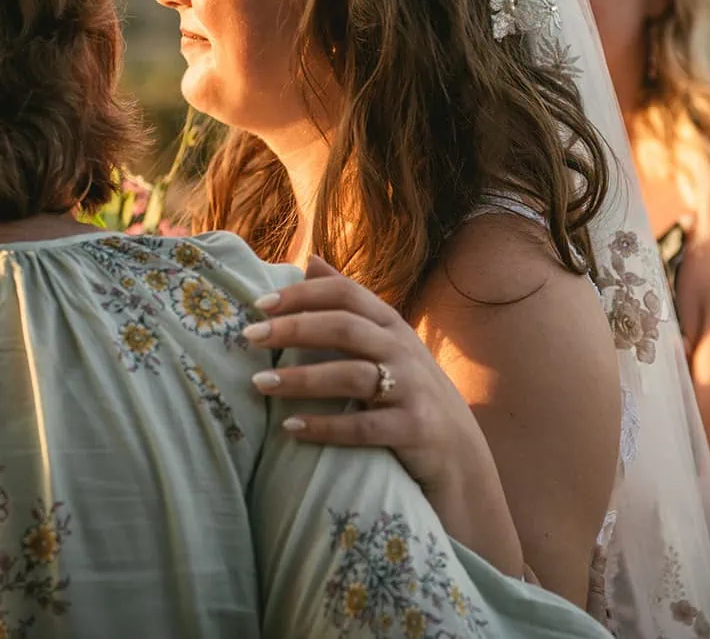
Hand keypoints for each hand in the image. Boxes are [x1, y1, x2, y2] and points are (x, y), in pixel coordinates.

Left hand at [243, 257, 485, 497]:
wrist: (459, 448)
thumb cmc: (409, 388)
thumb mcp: (386, 339)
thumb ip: (349, 303)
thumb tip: (310, 261)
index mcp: (390, 324)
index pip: (345, 294)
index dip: (303, 294)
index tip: (260, 303)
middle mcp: (401, 349)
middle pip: (344, 327)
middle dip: (294, 329)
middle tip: (250, 336)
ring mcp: (410, 388)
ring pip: (351, 375)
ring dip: (301, 379)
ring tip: (259, 384)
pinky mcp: (412, 428)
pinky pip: (363, 426)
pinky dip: (325, 427)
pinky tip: (291, 428)